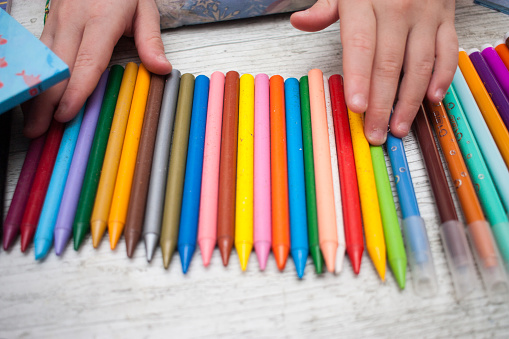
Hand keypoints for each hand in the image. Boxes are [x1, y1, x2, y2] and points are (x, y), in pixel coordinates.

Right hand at [23, 0, 171, 137]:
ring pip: (42, 63)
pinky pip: (39, 55)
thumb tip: (161, 69)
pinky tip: (34, 98)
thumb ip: (151, 41)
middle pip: (57, 67)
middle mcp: (73, 20)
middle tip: (39, 130)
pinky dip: (35, 79)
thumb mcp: (145, 8)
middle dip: (46, 102)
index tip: (67, 114)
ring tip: (32, 122)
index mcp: (101, 19)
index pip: (87, 61)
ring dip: (35, 93)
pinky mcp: (49, 23)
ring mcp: (57, 21)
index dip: (76, 90)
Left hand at [291, 0, 456, 144]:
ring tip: (398, 126)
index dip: (359, 79)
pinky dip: (443, 77)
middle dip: (381, 103)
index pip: (361, 46)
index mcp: (365, 1)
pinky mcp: (446, 19)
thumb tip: (299, 21)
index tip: (357, 106)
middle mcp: (399, 8)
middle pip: (389, 64)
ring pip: (420, 64)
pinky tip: (432, 99)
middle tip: (374, 131)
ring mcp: (426, 14)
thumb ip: (324, 8)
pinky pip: (448, 52)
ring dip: (410, 101)